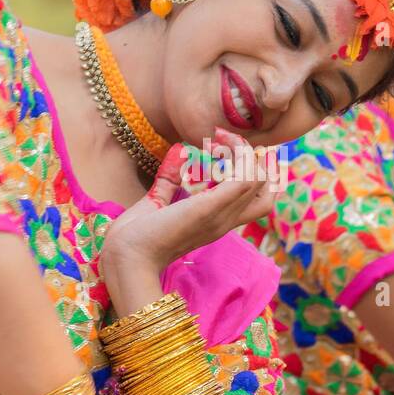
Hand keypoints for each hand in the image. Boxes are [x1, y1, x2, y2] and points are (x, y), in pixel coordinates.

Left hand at [99, 130, 272, 311]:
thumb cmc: (136, 236)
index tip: (223, 146)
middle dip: (253, 156)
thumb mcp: (158, 201)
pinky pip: (245, 176)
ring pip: (261, 178)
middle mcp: (225, 219)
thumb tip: (177, 154)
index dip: (253, 169)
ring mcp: (221, 214)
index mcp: (216, 220)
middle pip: (267, 186)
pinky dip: (238, 155)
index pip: (258, 198)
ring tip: (219, 138)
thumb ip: (170, 182)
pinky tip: (216, 145)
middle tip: (223, 140)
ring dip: (244, 150)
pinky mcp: (211, 207)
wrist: (126, 256)